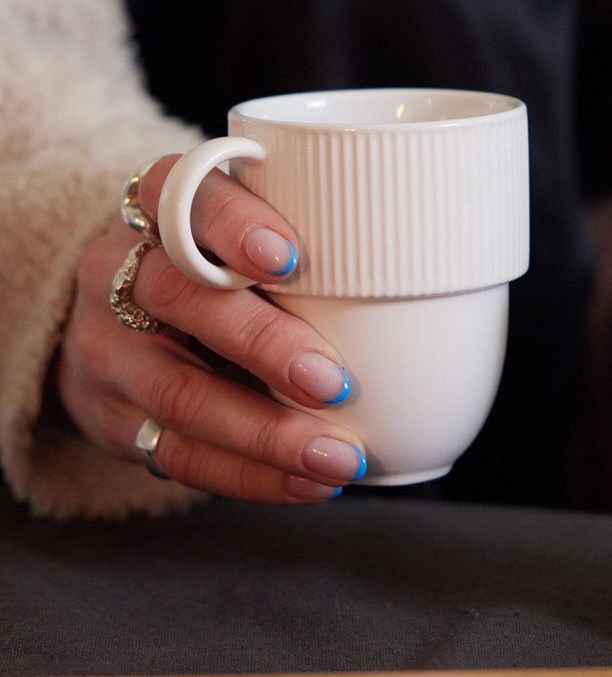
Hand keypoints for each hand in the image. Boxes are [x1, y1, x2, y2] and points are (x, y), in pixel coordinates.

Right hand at [57, 156, 365, 502]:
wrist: (115, 332)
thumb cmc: (212, 282)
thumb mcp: (236, 245)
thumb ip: (301, 257)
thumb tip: (436, 307)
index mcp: (158, 212)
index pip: (180, 192)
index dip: (232, 223)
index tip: (290, 256)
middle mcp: (122, 274)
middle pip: (180, 298)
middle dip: (263, 344)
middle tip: (335, 381)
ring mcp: (110, 350)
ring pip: (178, 392)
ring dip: (266, 432)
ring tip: (336, 457)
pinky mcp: (114, 418)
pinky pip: (179, 455)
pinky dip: (251, 476)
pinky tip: (306, 484)